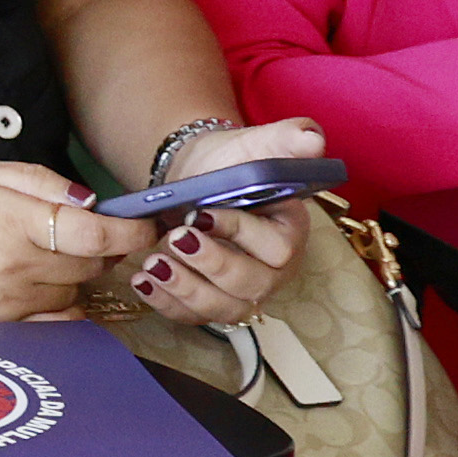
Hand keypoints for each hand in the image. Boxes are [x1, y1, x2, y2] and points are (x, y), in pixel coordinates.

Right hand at [0, 157, 127, 323]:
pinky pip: (55, 326)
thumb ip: (40, 181)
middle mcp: (17, 269)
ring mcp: (8, 306)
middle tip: (85, 236)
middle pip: (93, 268)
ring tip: (47, 260)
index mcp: (15, 222)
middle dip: (101, 250)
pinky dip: (62, 310)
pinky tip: (46, 293)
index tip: (144, 225)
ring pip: (76, 296)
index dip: (132, 231)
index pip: (98, 235)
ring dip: (76, 279)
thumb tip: (90, 201)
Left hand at [117, 119, 324, 328]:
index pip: (276, 248)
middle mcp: (273, 270)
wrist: (198, 179)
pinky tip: (143, 283)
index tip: (203, 214)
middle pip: (250, 286)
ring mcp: (244, 292)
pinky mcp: (214, 303)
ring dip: (185, 290)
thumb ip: (285, 140)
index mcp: (290, 232)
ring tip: (154, 263)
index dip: (239, 234)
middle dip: (210, 265)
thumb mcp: (254, 145)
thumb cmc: (231, 165)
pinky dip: (166, 304)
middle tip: (176, 238)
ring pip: (222, 308)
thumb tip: (313, 139)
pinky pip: (193, 317)